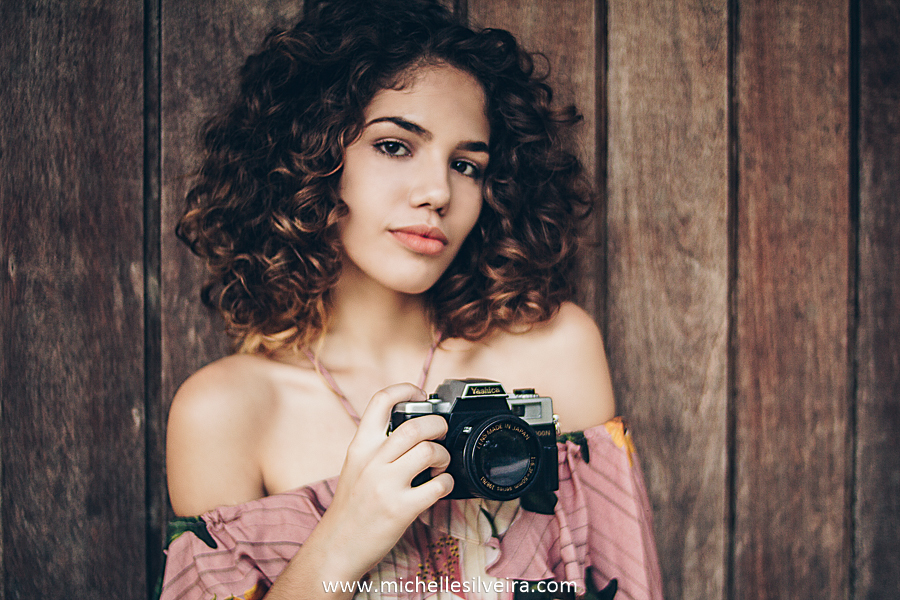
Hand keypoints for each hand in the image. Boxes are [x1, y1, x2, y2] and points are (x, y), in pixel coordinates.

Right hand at [314, 383, 452, 581]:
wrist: (336, 546)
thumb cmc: (351, 507)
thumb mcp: (355, 466)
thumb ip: (377, 445)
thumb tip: (411, 427)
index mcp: (360, 446)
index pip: (381, 401)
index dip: (406, 389)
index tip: (421, 394)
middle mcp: (372, 461)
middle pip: (416, 425)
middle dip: (438, 425)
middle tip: (442, 433)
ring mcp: (386, 485)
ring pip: (429, 451)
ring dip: (444, 456)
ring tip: (440, 464)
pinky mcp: (401, 509)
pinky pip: (438, 486)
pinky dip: (447, 483)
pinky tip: (440, 486)